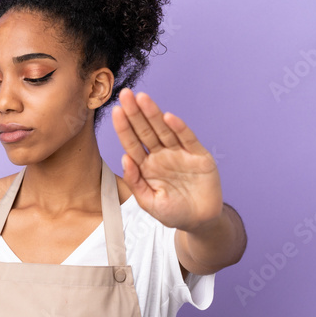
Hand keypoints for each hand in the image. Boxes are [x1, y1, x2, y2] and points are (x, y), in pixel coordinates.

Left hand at [111, 88, 223, 231]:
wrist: (200, 221)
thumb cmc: (172, 212)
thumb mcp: (148, 202)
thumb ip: (135, 182)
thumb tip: (124, 158)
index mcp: (146, 165)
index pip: (132, 143)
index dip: (124, 127)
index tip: (115, 111)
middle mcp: (161, 155)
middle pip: (145, 130)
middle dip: (135, 113)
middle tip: (126, 94)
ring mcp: (180, 153)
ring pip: (164, 130)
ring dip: (154, 114)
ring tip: (143, 98)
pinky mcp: (199, 156)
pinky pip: (188, 139)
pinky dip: (179, 128)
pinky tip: (168, 117)